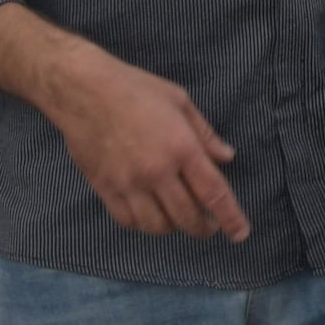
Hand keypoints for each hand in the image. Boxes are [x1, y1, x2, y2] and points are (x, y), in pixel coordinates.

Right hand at [46, 43, 252, 243]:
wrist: (84, 92)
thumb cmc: (136, 89)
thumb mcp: (180, 102)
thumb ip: (205, 134)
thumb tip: (227, 158)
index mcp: (181, 147)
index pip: (213, 193)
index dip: (230, 218)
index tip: (240, 234)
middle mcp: (156, 171)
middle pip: (186, 217)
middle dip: (203, 228)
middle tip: (210, 226)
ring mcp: (128, 184)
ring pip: (157, 226)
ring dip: (174, 228)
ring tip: (181, 219)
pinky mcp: (105, 189)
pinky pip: (128, 221)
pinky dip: (144, 225)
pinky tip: (152, 215)